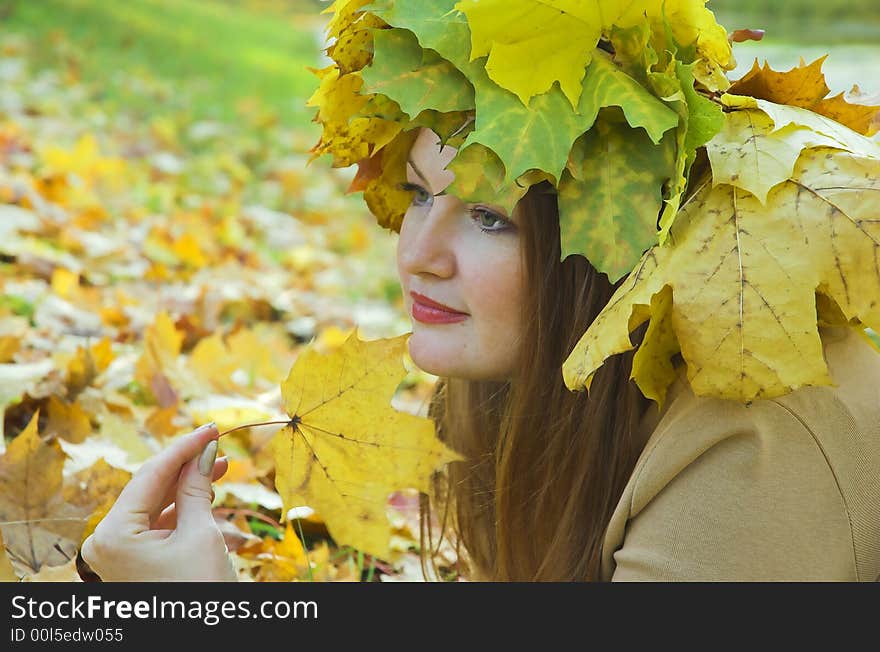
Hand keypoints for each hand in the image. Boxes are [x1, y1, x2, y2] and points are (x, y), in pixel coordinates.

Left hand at [80, 423, 237, 580]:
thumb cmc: (199, 591)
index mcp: (113, 535)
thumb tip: (206, 450)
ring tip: (220, 463)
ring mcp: (118, 552)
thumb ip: (198, 487)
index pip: (150, 475)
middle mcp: (106, 541)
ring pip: (156, 503)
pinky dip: (182, 506)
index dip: (184, 448)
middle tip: (217, 441)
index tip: (211, 429)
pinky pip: (157, 523)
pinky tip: (207, 488)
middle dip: (186, 464)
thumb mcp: (200, 534)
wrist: (203, 639)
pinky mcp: (133, 559)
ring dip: (187, 483)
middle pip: (150, 487)